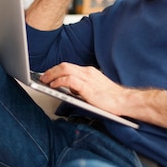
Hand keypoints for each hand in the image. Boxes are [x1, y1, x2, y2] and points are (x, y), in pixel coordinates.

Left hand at [39, 62, 166, 128]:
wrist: (124, 101)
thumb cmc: (111, 98)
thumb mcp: (94, 89)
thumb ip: (82, 87)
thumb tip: (70, 88)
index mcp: (89, 72)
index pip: (68, 66)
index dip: (56, 70)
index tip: (48, 74)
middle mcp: (87, 72)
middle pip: (64, 66)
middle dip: (51, 71)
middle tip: (43, 77)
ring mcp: (87, 78)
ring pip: (64, 70)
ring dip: (51, 75)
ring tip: (45, 81)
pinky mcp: (87, 87)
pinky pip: (68, 80)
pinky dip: (59, 81)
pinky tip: (54, 86)